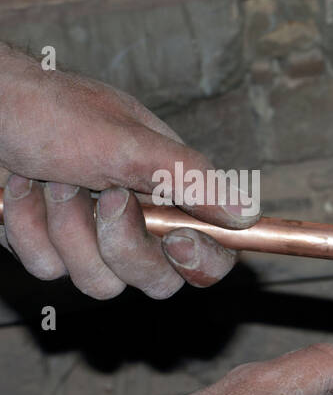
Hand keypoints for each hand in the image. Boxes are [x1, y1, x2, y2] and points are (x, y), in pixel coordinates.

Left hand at [0, 42, 255, 298]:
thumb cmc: (49, 110)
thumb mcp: (127, 139)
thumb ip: (188, 177)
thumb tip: (247, 212)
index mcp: (169, 192)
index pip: (213, 252)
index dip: (202, 260)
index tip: (176, 242)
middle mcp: (137, 222)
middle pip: (157, 281)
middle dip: (120, 242)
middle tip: (102, 197)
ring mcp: (90, 241)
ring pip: (98, 283)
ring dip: (65, 228)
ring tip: (48, 181)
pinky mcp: (48, 249)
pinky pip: (48, 269)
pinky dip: (26, 228)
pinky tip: (18, 192)